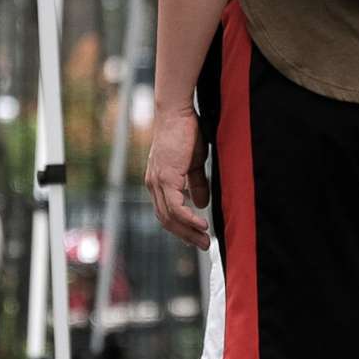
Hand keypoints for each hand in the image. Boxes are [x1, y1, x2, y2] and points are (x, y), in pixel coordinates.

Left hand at [144, 104, 211, 249]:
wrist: (178, 113)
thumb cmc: (186, 133)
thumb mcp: (194, 164)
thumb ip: (196, 184)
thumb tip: (201, 204)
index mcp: (158, 182)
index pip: (166, 213)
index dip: (180, 228)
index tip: (195, 238)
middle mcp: (154, 185)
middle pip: (166, 220)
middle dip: (186, 235)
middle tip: (203, 245)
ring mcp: (157, 182)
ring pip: (170, 217)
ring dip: (188, 231)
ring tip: (205, 240)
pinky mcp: (166, 177)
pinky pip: (175, 206)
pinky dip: (188, 218)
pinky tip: (202, 224)